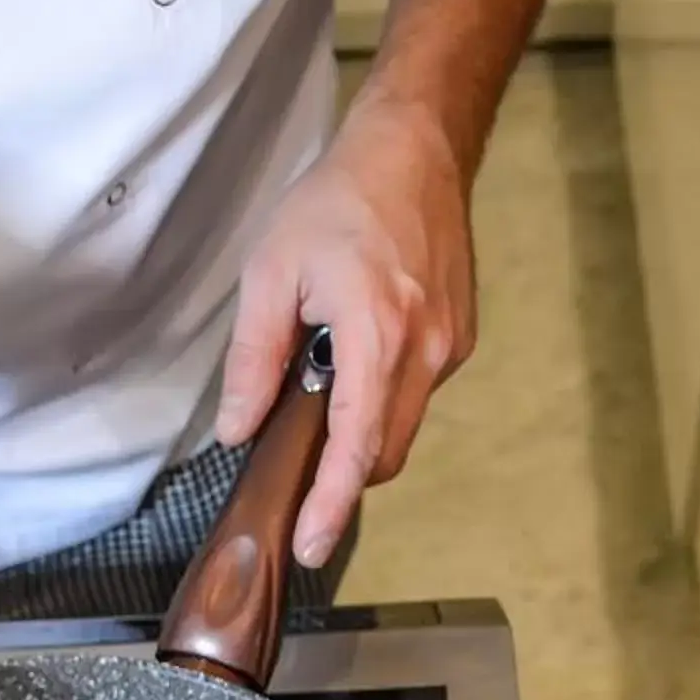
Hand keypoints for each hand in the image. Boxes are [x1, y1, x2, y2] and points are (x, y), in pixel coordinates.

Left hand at [215, 105, 478, 566]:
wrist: (413, 153)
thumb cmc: (337, 203)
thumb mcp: (271, 273)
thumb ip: (254, 360)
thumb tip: (240, 430)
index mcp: (375, 332)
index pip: (357, 445)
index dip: (331, 503)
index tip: (311, 546)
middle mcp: (425, 348)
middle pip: (384, 453)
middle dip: (342, 479)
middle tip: (297, 484)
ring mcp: (450, 345)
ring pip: (402, 426)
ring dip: (361, 433)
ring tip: (319, 389)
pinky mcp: (459, 337)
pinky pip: (416, 393)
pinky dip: (382, 398)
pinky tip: (352, 359)